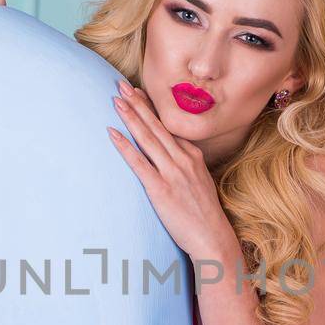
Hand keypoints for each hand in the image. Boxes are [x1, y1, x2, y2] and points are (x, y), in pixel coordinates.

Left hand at [107, 78, 234, 257]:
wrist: (212, 238)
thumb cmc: (204, 215)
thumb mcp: (200, 182)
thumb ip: (186, 166)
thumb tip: (172, 156)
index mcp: (193, 156)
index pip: (169, 127)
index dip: (151, 108)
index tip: (139, 92)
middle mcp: (184, 160)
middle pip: (157, 126)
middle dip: (138, 103)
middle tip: (122, 85)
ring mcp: (173, 173)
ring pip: (148, 138)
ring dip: (131, 116)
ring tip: (117, 99)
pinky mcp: (161, 189)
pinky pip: (139, 163)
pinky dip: (124, 145)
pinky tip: (112, 132)